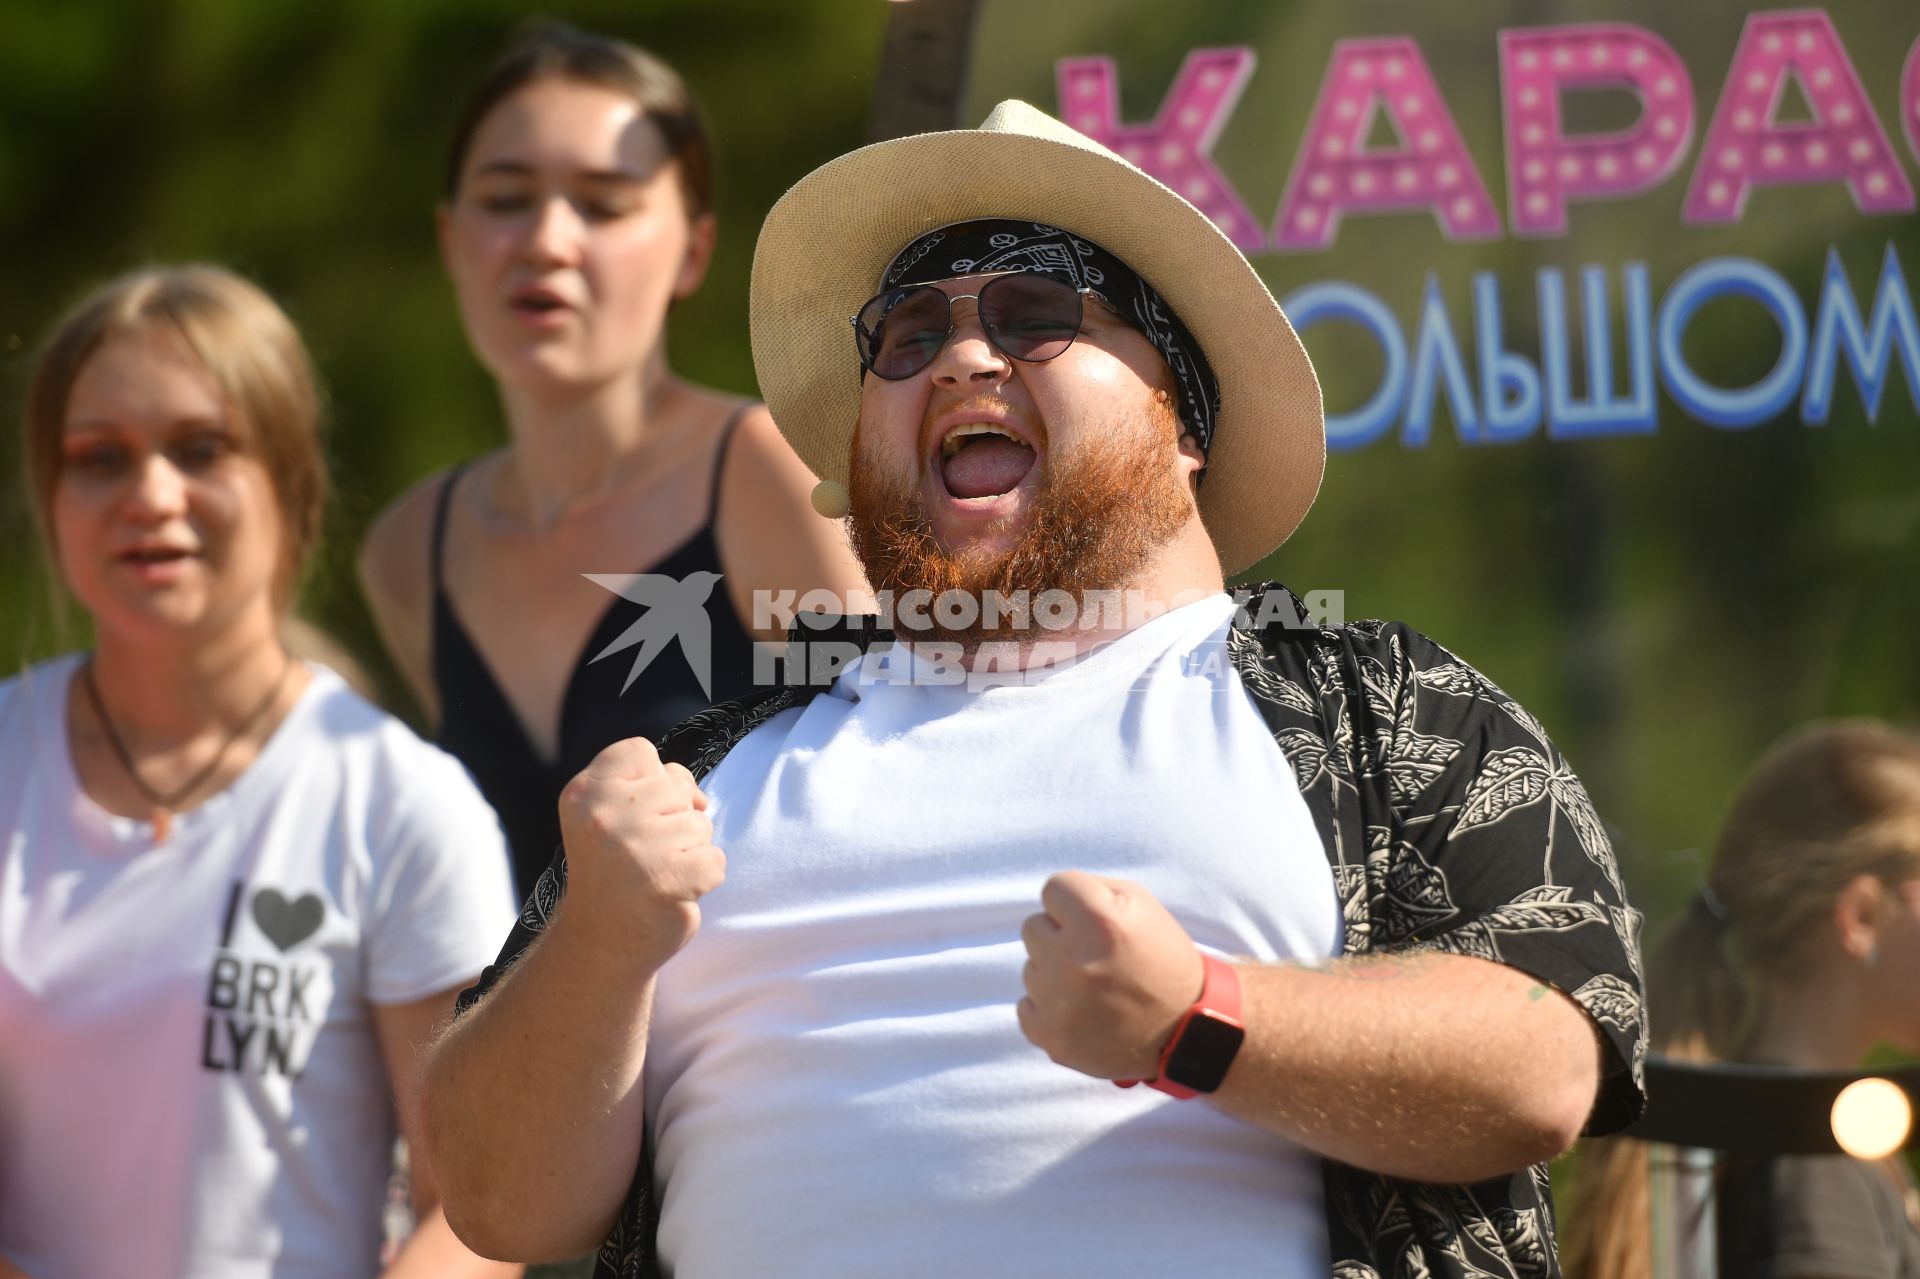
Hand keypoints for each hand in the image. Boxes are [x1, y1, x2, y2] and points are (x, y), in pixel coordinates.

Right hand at [556, 737, 723, 969]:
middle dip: (672, 818)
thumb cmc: (614, 871)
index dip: (649, 780)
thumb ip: (647, 785)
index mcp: (584, 793)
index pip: (638, 750)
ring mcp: (636, 849)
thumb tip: (700, 798)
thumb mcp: (611, 815)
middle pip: (675, 784)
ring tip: (655, 874)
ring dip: (688, 851)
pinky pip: (715, 860)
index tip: (633, 815)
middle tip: (642, 854)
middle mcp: (604, 816)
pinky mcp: (667, 881)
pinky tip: (673, 893)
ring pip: (700, 824)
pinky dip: (703, 879)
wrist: (600, 944)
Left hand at [1016, 871, 1205, 1080]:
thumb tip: (1052, 900)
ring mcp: (1059, 1003)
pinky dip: (1049, 1008)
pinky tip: (1082, 1010)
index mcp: (1099, 922)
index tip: (1094, 919)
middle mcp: (1073, 961)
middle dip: (1061, 935)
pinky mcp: (1052, 1037)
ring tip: (1095, 986)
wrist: (1187, 1029)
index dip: (1074, 901)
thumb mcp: (1142, 905)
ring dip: (1056, 972)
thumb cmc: (1163, 959)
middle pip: (1034, 927)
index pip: (1052, 889)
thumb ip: (1092, 890)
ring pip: (1031, 968)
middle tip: (1095, 954)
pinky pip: (1026, 1007)